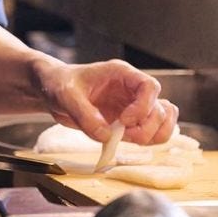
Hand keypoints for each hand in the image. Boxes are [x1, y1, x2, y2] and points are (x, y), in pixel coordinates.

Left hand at [35, 58, 178, 145]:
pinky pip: (152, 132)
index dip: (144, 106)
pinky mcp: (128, 123)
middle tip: (125, 136)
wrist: (53, 92)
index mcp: (122, 75)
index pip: (150, 86)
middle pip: (161, 108)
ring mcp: (133, 107)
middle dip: (147, 127)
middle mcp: (132, 90)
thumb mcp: (66, 95)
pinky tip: (124, 141)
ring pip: (164, 121)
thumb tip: (106, 135)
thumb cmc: (60, 84)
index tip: (125, 120)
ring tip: (127, 139)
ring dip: (152, 135)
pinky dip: (146, 141)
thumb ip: (84, 115)